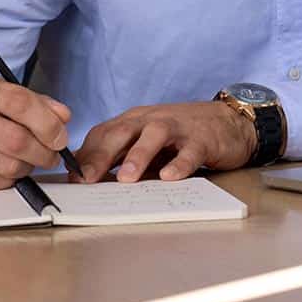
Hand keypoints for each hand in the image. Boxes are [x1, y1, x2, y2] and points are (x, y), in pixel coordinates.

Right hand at [0, 74, 74, 190]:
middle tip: (52, 153)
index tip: (60, 136)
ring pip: (10, 164)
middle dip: (43, 151)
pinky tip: (6, 167)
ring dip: (29, 166)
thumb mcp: (6, 97)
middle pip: (16, 139)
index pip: (18, 102)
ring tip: (28, 158)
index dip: (47, 122)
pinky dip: (11, 178)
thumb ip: (38, 104)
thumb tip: (62, 117)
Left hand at [74, 101, 256, 182]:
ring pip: (154, 135)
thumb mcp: (147, 143)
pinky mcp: (202, 139)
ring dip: (138, 156)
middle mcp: (151, 120)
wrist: (228, 121)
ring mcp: (177, 128)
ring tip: (126, 178)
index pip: (104, 134)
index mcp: (135, 121)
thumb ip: (123, 158)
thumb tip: (90, 180)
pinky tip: (170, 177)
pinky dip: (179, 163)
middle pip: (122, 132)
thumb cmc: (181, 135)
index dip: (86, 155)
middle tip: (87, 179)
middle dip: (102, 155)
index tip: (72, 178)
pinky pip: (189, 151)